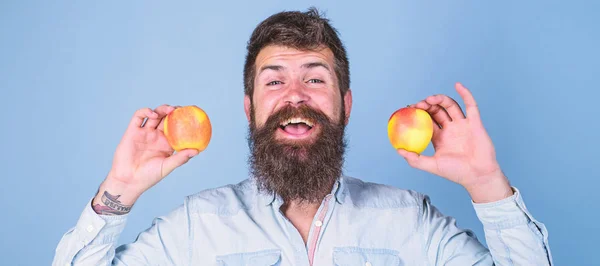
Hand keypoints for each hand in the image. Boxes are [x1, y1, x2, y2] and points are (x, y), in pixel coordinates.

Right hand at [93, 105, 198, 211]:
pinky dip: (146, 111)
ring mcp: (144, 132)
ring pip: (154, 114)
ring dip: (162, 109)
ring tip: (171, 110)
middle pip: (166, 118)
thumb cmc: (149, 176)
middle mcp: (156, 136)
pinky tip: (154, 114)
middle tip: (182, 109)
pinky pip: (138, 117)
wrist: (129, 180)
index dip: (183, 120)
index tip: (192, 115)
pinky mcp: (132, 131)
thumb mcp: (167, 167)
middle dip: (174, 111)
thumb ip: (181, 158)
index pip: (177, 127)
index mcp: (166, 143)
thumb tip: (197, 151)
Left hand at [397, 82, 512, 202]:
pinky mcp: (475, 123)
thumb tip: (398, 150)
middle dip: (427, 105)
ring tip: (430, 99)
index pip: (427, 121)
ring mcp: (463, 125)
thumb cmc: (456, 173)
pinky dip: (465, 94)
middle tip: (419, 105)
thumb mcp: (432, 166)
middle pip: (437, 111)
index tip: (409, 109)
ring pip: (451, 106)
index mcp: (439, 137)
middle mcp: (450, 129)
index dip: (418, 113)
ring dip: (440, 100)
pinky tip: (457, 85)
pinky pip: (471, 106)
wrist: (478, 176)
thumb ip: (415, 159)